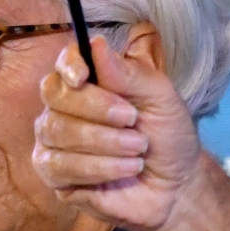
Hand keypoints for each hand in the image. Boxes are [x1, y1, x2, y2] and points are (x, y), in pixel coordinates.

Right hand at [32, 35, 202, 230]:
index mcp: (88, 83)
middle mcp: (63, 109)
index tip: (84, 76)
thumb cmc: (166, 136)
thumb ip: (129, 73)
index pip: (64, 64)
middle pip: (56, 96)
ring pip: (57, 132)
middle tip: (132, 119)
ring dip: (104, 142)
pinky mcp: (55, 177)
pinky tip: (123, 170)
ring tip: (137, 150)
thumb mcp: (161, 99)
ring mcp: (54, 143)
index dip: (69, 66)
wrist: (175, 186)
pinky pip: (59, 167)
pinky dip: (97, 168)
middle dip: (96, 108)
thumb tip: (96, 43)